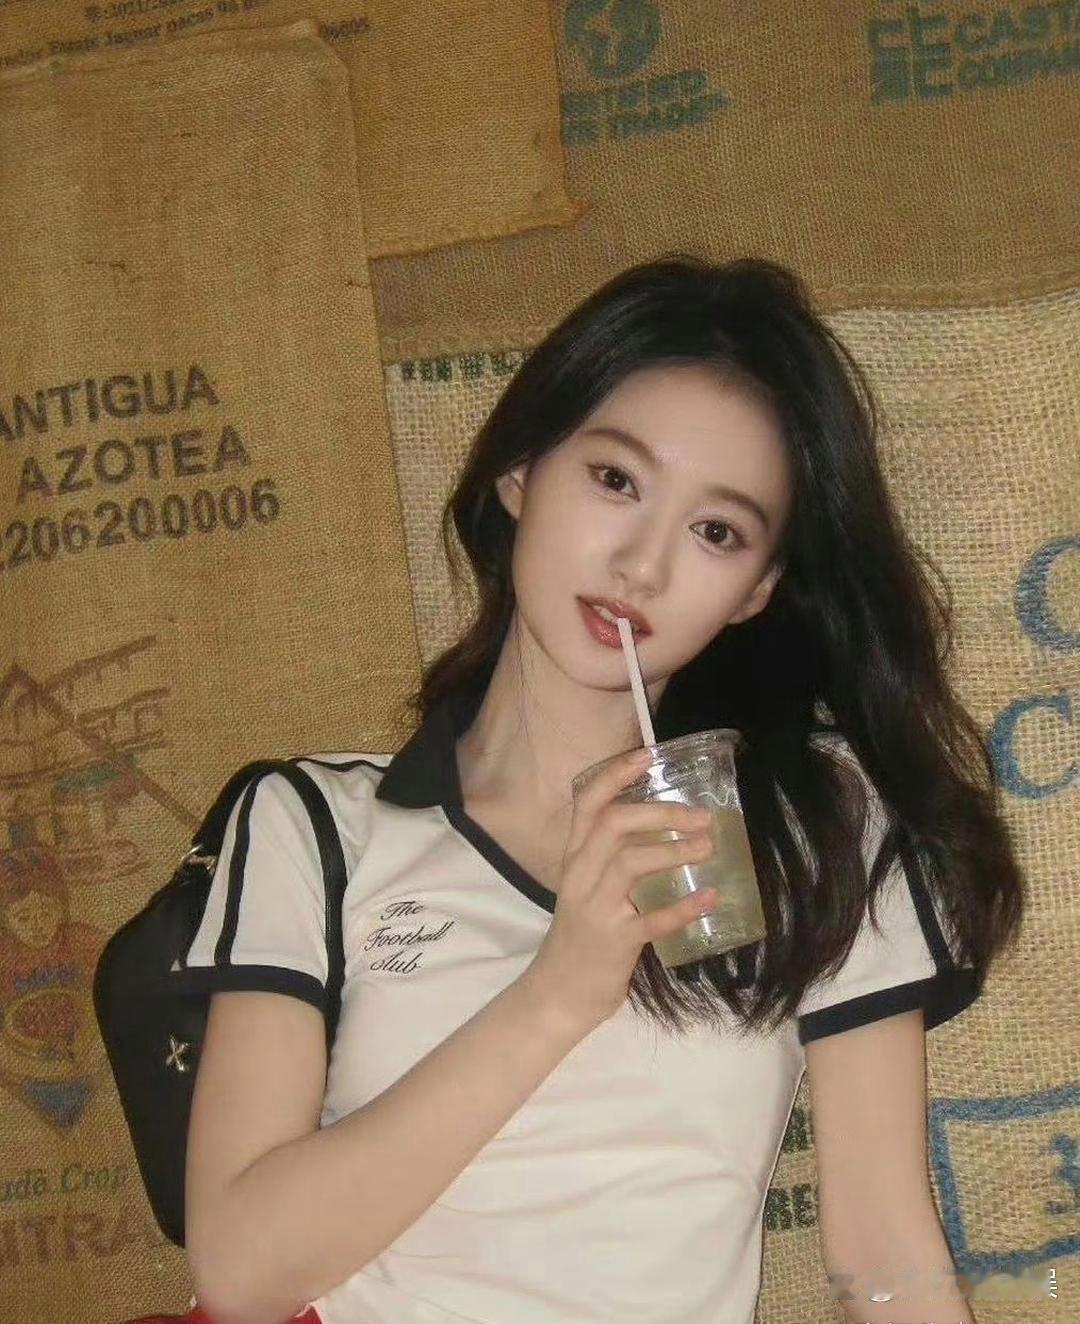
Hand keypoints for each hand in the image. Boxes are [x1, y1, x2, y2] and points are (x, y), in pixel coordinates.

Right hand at [520, 747, 715, 1034]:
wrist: (560, 991)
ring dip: (673, 850)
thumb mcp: (587, 887)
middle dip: (660, 812)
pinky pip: (652, 920)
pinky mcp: (614, 941)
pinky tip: (711, 897)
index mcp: (574, 858)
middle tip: (702, 814)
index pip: (587, 803)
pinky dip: (684, 907)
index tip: (649, 756)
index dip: (616, 775)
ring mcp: (595, 908)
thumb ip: (613, 857)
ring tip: (708, 845)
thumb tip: (667, 826)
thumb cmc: (582, 935)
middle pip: (614, 824)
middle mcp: (580, 875)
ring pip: (630, 862)